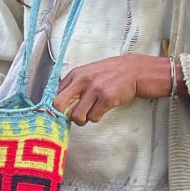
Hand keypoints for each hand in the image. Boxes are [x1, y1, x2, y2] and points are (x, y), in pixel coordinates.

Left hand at [53, 54, 170, 125]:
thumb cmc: (110, 73)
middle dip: (63, 115)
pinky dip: (95, 118)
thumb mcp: (88, 73)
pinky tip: (101, 111)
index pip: (55, 93)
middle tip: (71, 116)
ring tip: (89, 114)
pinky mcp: (106, 99)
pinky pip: (93, 117)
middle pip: (59, 104)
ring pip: (77, 116)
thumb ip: (75, 85)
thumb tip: (60, 103)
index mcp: (75, 74)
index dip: (56, 106)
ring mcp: (94, 90)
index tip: (61, 112)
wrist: (134, 70)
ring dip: (82, 120)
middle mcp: (82, 81)